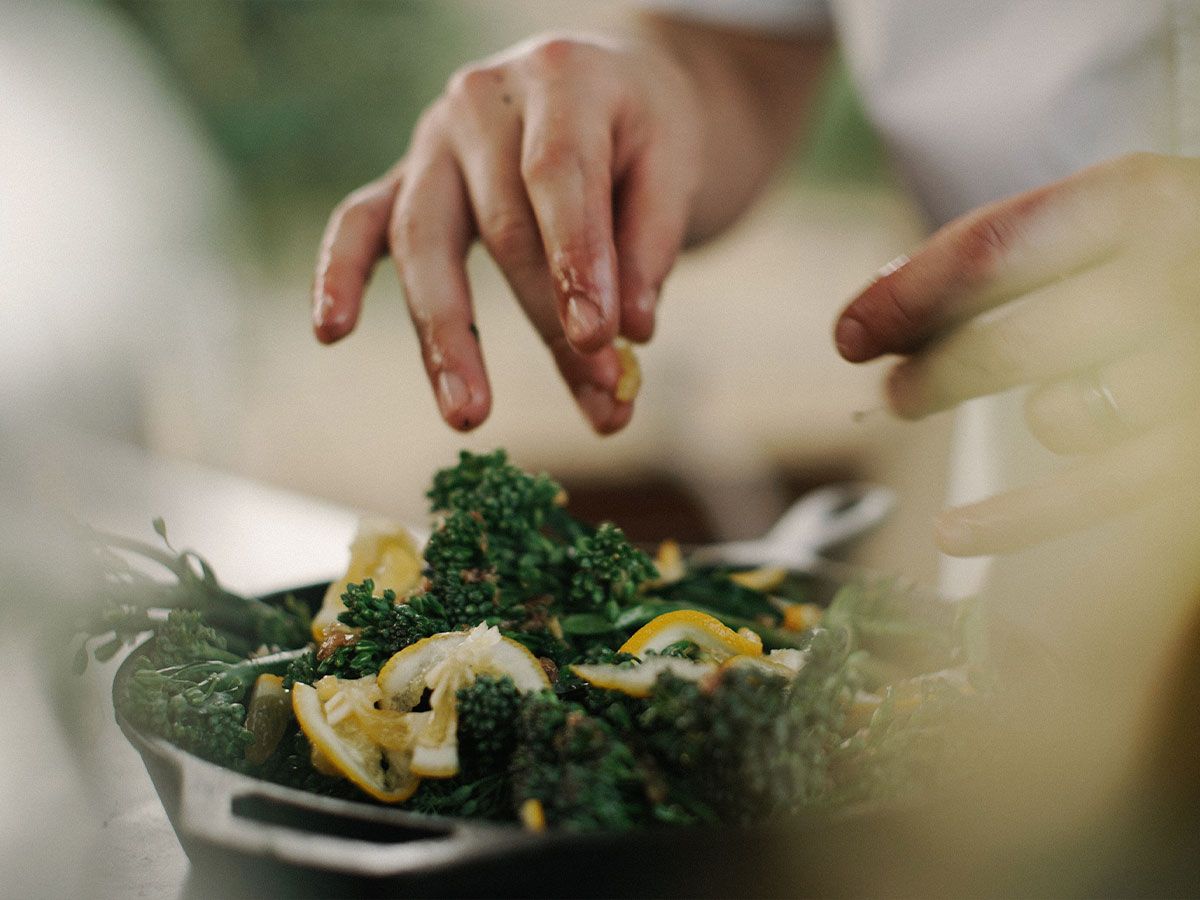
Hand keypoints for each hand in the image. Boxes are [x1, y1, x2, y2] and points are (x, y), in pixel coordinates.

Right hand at [310, 33, 704, 433]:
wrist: (605, 84)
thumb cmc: (641, 133)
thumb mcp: (673, 167)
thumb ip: (649, 249)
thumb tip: (629, 336)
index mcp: (560, 78)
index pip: (558, 176)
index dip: (577, 262)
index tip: (601, 340)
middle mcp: (482, 103)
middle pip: (502, 226)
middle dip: (549, 322)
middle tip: (599, 398)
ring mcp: (432, 139)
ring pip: (424, 239)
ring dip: (446, 334)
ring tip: (467, 414)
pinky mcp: (405, 178)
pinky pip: (359, 222)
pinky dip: (341, 274)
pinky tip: (330, 331)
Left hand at [835, 153, 1199, 555]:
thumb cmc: (1187, 259)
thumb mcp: (1125, 218)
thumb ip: (1016, 248)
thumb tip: (881, 295)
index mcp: (1145, 200)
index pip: (989, 252)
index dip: (904, 298)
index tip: (849, 334)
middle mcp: (1175, 274)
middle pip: (1008, 342)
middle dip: (933, 375)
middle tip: (894, 394)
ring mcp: (1193, 366)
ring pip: (1061, 417)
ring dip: (1034, 419)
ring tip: (1051, 408)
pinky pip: (1095, 495)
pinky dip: (1017, 519)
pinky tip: (954, 529)